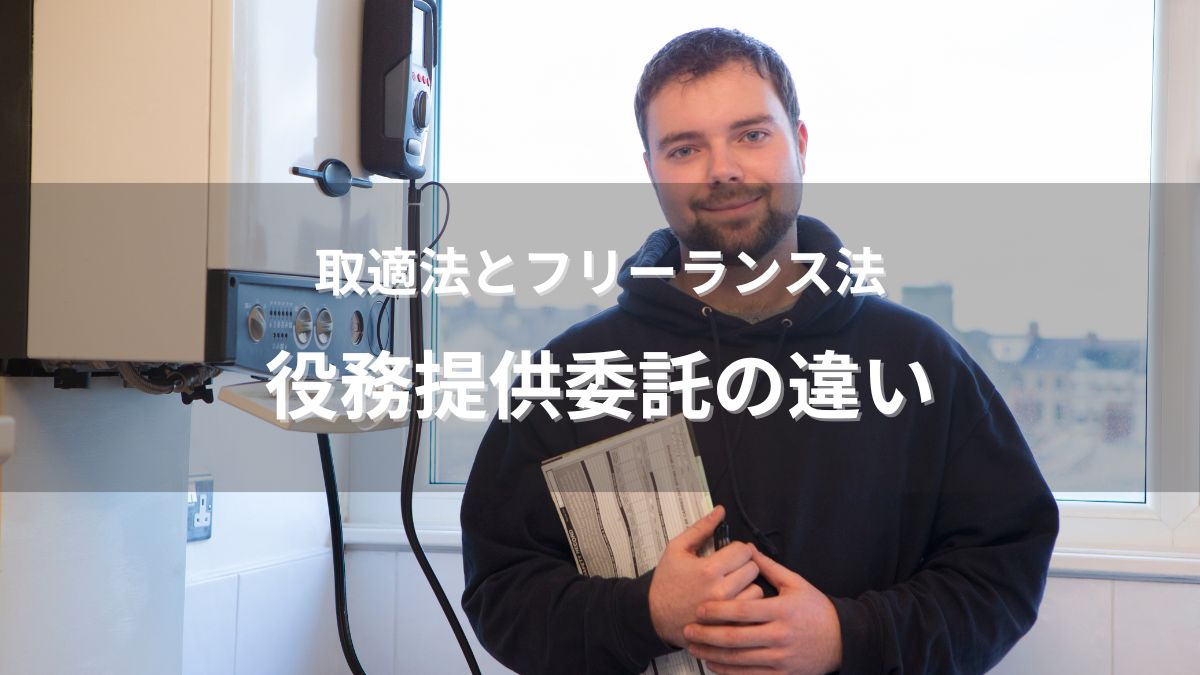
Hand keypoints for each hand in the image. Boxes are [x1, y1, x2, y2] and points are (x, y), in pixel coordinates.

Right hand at [648, 505, 761, 646]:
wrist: (656, 618)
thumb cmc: (666, 583)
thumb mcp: (676, 549)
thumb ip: (701, 529)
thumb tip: (720, 511)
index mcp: (708, 569)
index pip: (743, 550)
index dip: (736, 549)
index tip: (728, 554)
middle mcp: (721, 591)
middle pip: (753, 568)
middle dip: (742, 565)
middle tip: (729, 569)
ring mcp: (727, 611)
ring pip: (757, 589)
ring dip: (747, 585)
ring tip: (731, 585)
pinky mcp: (730, 625)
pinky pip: (752, 609)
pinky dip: (746, 603)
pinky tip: (732, 600)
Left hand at [682, 545, 841, 674]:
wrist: (843, 639)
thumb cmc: (818, 610)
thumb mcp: (797, 583)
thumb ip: (769, 568)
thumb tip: (748, 550)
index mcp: (782, 610)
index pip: (743, 610)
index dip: (718, 610)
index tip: (700, 609)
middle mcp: (780, 635)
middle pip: (736, 637)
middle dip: (707, 634)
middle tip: (688, 630)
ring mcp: (781, 657)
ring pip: (739, 659)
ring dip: (712, 654)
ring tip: (694, 647)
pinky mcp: (782, 674)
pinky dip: (729, 672)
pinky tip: (714, 664)